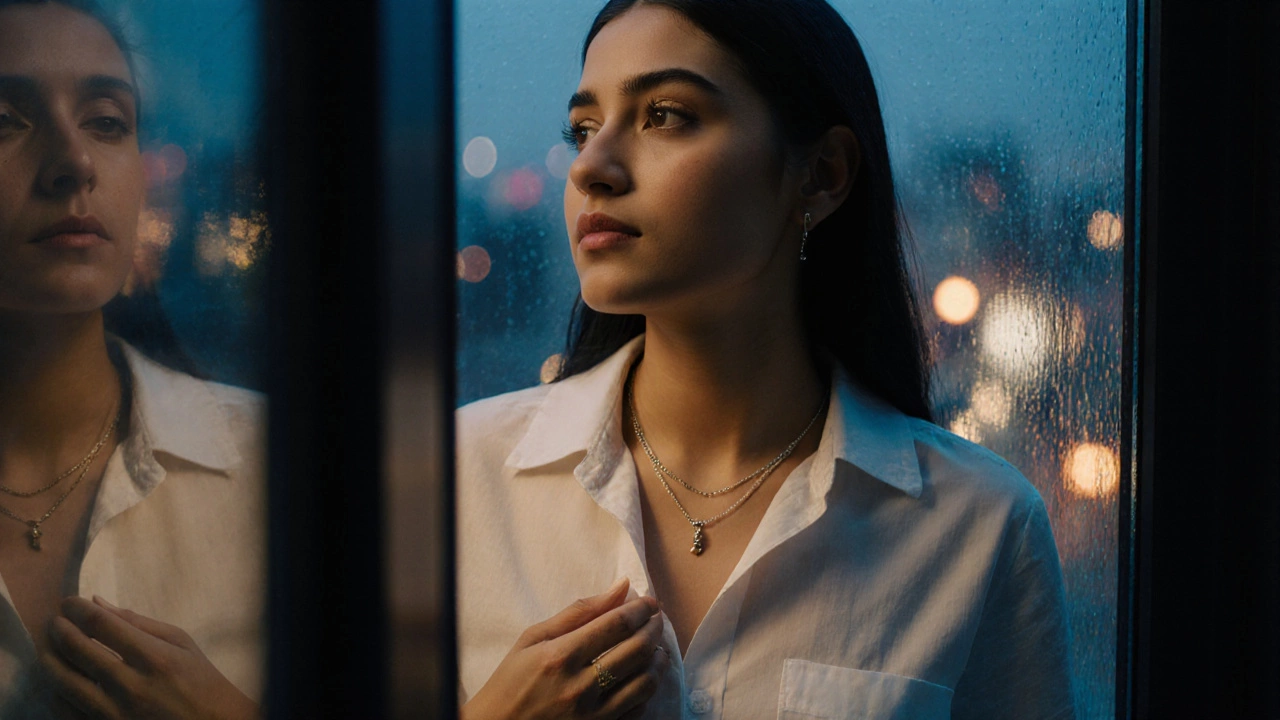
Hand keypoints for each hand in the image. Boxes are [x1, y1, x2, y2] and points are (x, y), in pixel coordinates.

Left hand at [38, 596, 258, 719]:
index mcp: (155, 658)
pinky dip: (57, 693)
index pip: (102, 625)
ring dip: (50, 659)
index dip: (77, 609)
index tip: (68, 602)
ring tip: (49, 647)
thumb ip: (138, 622)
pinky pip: (67, 712)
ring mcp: (116, 713)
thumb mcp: (181, 642)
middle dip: (59, 630)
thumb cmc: (200, 679)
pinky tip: (60, 679)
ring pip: (64, 683)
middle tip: (55, 621)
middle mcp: (132, 686)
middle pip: (77, 650)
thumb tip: (98, 603)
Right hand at [462, 578, 670, 719]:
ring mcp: (592, 715)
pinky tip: (642, 677)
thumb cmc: (511, 682)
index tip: (649, 602)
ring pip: (645, 682)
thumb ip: (579, 612)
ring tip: (657, 647)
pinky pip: (637, 710)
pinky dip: (646, 690)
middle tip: (656, 619)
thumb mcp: (533, 639)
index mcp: (561, 656)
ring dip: (658, 660)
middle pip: (637, 650)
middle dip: (654, 628)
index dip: (640, 609)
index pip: (616, 624)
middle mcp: (579, 686)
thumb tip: (621, 587)